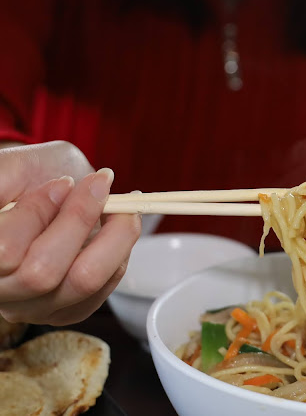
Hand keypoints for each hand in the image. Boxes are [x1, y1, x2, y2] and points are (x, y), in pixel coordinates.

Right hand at [0, 141, 140, 324]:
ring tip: (118, 204)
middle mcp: (3, 290)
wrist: (51, 186)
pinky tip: (118, 228)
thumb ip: (6, 178)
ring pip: (83, 282)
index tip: (63, 182)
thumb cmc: (30, 176)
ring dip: (111, 236)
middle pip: (43, 274)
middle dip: (79, 220)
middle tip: (98, 185)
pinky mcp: (69, 311)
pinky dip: (120, 252)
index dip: (38, 213)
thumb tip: (32, 193)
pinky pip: (106, 287)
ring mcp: (35, 307)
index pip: (5, 251)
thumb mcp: (15, 166)